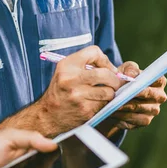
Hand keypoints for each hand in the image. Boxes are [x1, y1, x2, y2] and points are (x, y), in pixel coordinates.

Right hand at [0, 46, 123, 136]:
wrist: (49, 115)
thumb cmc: (61, 91)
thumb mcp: (67, 71)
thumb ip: (88, 64)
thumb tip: (117, 68)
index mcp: (66, 65)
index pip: (94, 52)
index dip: (104, 60)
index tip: (106, 68)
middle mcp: (71, 78)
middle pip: (105, 73)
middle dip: (114, 79)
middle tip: (114, 83)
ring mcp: (78, 96)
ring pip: (109, 91)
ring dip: (110, 93)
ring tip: (102, 94)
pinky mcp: (85, 110)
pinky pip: (105, 104)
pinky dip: (104, 104)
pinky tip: (95, 103)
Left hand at [110, 61, 166, 129]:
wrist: (116, 94)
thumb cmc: (124, 78)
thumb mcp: (125, 70)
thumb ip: (130, 69)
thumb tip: (130, 75)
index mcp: (158, 81)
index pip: (158, 80)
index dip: (146, 82)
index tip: (133, 83)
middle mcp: (159, 97)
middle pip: (148, 96)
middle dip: (132, 95)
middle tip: (119, 95)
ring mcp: (153, 110)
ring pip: (138, 109)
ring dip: (124, 106)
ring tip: (111, 103)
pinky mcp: (144, 121)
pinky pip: (133, 120)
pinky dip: (121, 116)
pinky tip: (111, 112)